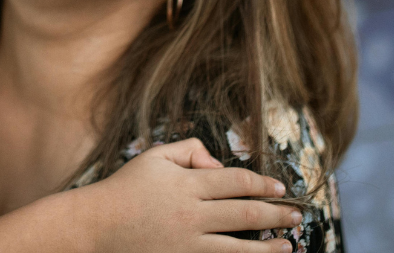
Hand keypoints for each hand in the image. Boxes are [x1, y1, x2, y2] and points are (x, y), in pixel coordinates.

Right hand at [80, 138, 300, 252]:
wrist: (97, 225)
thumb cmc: (127, 187)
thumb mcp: (155, 156)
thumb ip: (189, 150)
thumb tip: (218, 163)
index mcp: (186, 184)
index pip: (236, 182)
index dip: (263, 183)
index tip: (279, 187)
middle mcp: (191, 214)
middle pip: (244, 214)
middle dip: (275, 214)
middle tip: (296, 214)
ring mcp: (187, 243)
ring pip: (239, 248)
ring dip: (268, 248)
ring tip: (290, 246)